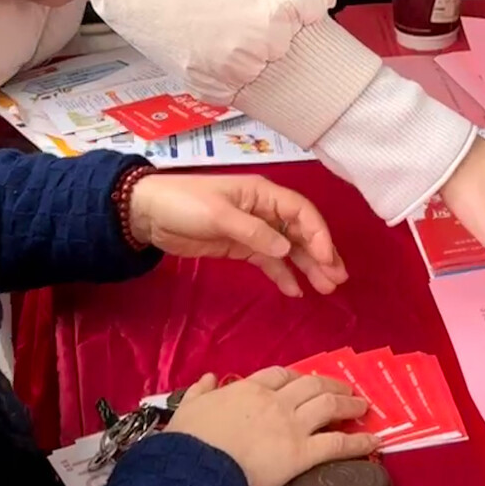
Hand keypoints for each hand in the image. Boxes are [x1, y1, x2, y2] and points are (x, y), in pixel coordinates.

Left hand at [127, 173, 346, 296]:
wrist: (147, 214)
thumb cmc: (184, 204)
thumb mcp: (218, 215)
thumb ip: (254, 232)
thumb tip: (286, 250)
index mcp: (263, 194)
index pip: (301, 213)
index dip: (319, 235)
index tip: (328, 260)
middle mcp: (264, 211)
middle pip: (301, 232)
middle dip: (321, 254)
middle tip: (337, 280)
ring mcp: (254, 230)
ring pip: (289, 249)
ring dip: (308, 267)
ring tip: (325, 288)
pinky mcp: (241, 247)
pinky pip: (269, 262)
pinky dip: (283, 275)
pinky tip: (296, 291)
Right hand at [165, 368, 376, 485]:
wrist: (195, 469)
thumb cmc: (188, 442)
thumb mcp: (189, 408)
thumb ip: (200, 391)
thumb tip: (209, 378)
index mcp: (249, 390)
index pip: (280, 375)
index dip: (297, 377)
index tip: (305, 380)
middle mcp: (275, 402)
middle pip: (311, 384)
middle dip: (331, 385)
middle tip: (346, 389)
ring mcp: (291, 425)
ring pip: (328, 406)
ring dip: (349, 403)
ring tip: (363, 406)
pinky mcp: (301, 453)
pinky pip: (336, 444)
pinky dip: (358, 441)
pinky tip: (373, 441)